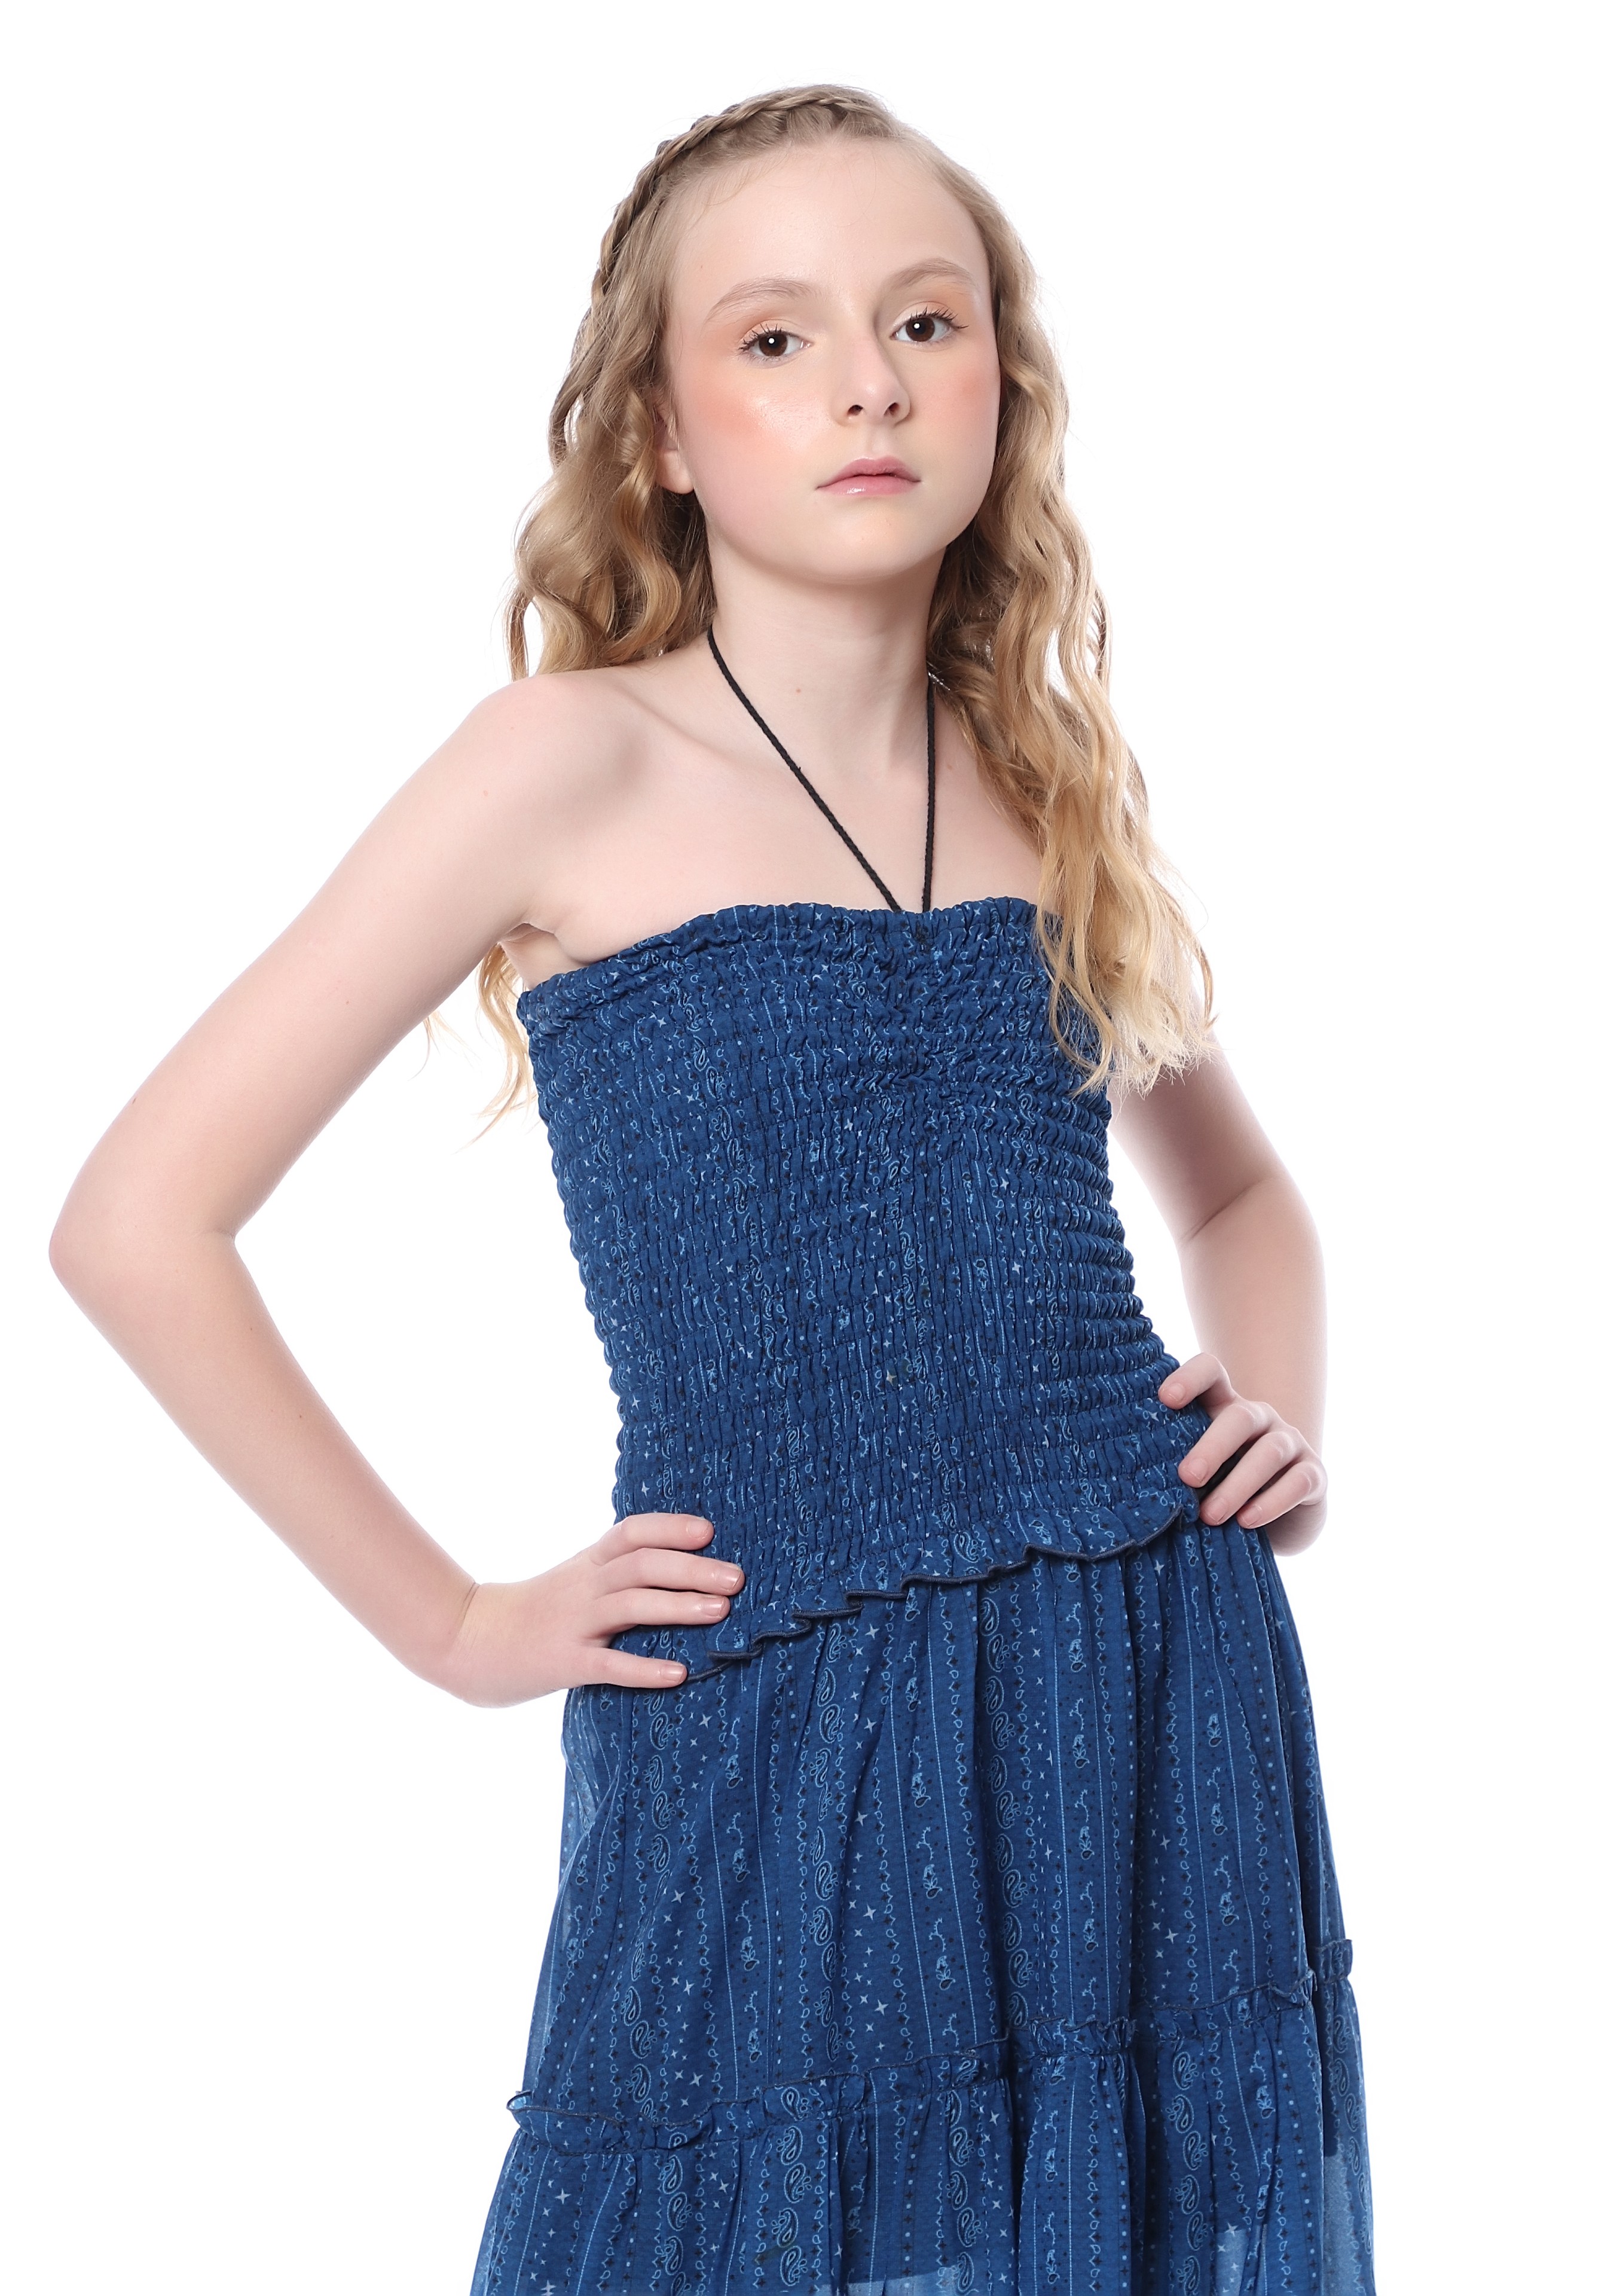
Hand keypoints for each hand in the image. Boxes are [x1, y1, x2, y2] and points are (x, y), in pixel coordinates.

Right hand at [434, 1512, 742, 1705]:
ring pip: (631, 1605)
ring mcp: (572, 1623)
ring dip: (678, 1605)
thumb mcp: (571, 1582)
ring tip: (720, 1611)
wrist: (465, 1641)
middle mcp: (583, 1587)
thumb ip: (613, 1574)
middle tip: (737, 1577)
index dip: (670, 1527)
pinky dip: (645, 1668)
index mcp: (587, 1565)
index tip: (709, 1530)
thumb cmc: (530, 1615)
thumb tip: (675, 1569)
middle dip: (692, 1567)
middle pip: (641, 1564)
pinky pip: (609, 1664)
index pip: (631, 1532)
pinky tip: (679, 1673)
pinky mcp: (563, 1662)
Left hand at [1159, 1353, 1326, 1531]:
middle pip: (1239, 1417)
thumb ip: (1175, 1466)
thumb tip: (1130, 1484)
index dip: (1190, 1378)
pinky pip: (1298, 1481)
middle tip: (1188, 1477)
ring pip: (1270, 1451)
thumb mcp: (1197, 1474)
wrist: (1277, 1521)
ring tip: (1211, 1515)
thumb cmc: (1220, 1489)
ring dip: (1238, 1484)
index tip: (1165, 1398)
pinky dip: (1272, 1502)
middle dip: (1212, 1446)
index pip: (1211, 1373)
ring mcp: (1291, 1443)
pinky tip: (1247, 1521)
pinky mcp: (1314, 1475)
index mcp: (1223, 1407)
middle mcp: (1260, 1418)